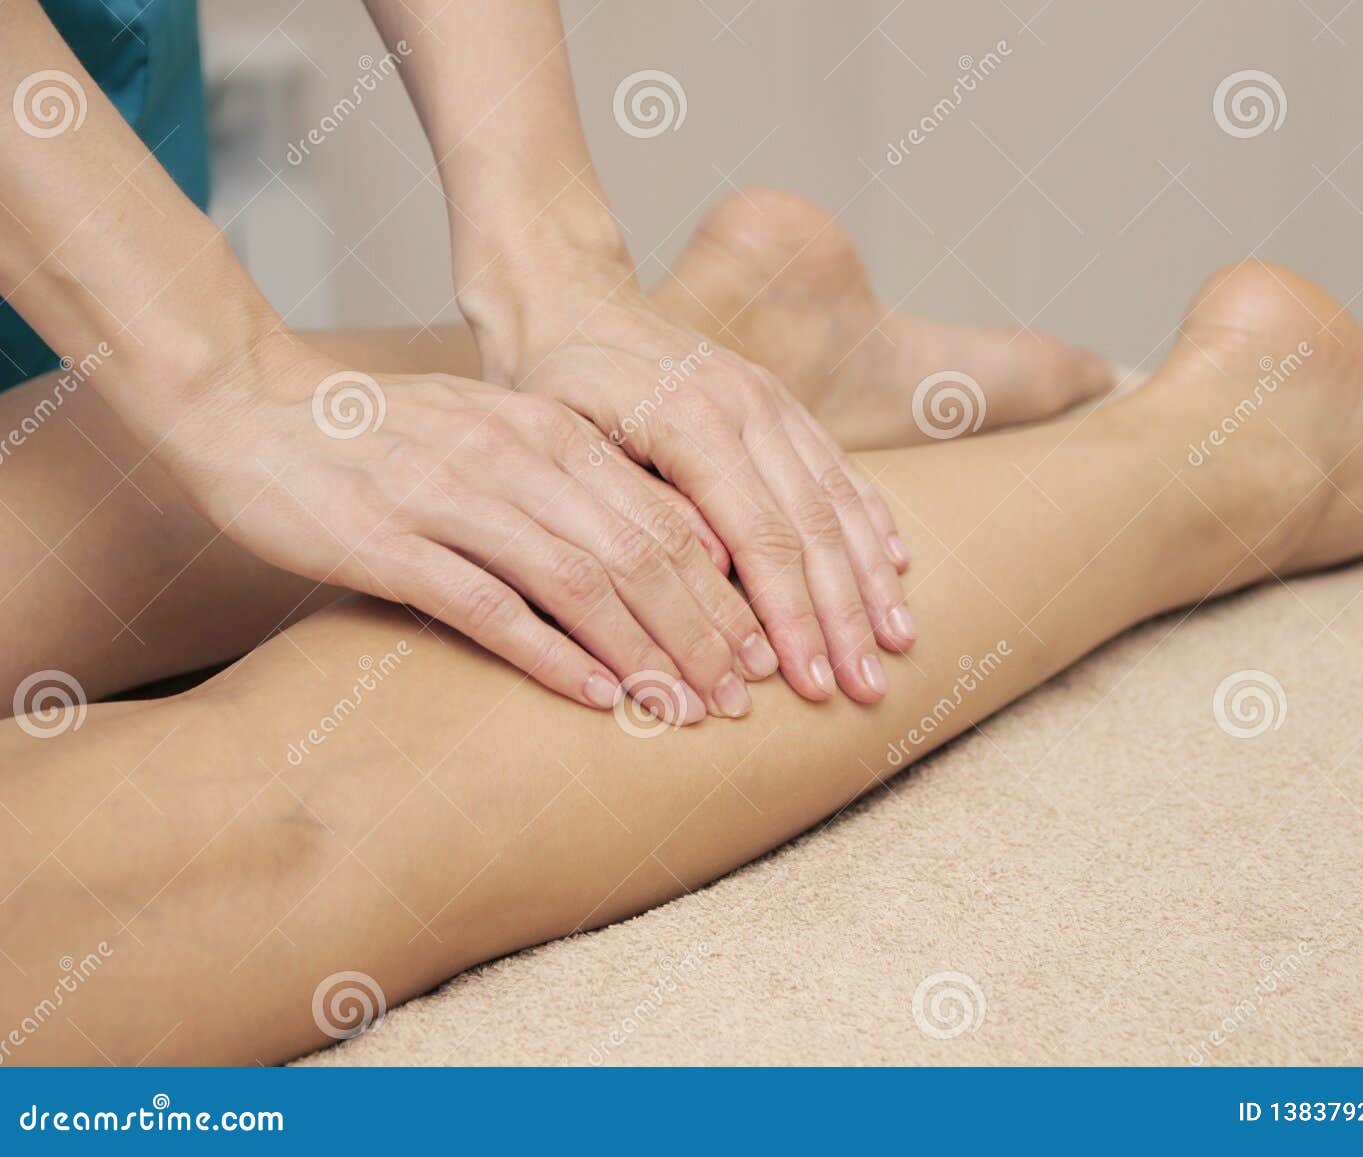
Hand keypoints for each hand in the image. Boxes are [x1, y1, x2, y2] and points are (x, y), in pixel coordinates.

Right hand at [164, 339, 779, 721]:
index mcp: (550, 430)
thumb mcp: (492, 433)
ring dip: (644, 654)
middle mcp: (515, 458)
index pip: (665, 517)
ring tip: (685, 713)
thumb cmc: (381, 434)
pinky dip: (552, 656)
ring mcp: (453, 497)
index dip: (723, 590)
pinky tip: (597, 698)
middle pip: (641, 553)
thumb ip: (570, 478)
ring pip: (581, 583)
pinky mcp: (390, 542)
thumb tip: (660, 547)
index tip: (761, 650)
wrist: (250, 408)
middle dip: (703, 632)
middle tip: (743, 699)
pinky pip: (490, 607)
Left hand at [477, 288, 917, 705]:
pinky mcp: (781, 401)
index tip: (808, 683)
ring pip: (836, 499)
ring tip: (898, 644)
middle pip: (812, 527)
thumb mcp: (566, 447)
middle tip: (865, 691)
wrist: (568, 300)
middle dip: (842, 616)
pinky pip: (838, 465)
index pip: (760, 537)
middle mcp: (745, 404)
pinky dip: (870, 519)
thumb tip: (712, 577)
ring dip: (870, 579)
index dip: (789, 616)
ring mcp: (771, 398)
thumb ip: (638, 507)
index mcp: (691, 420)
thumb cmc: (551, 385)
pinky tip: (897, 565)